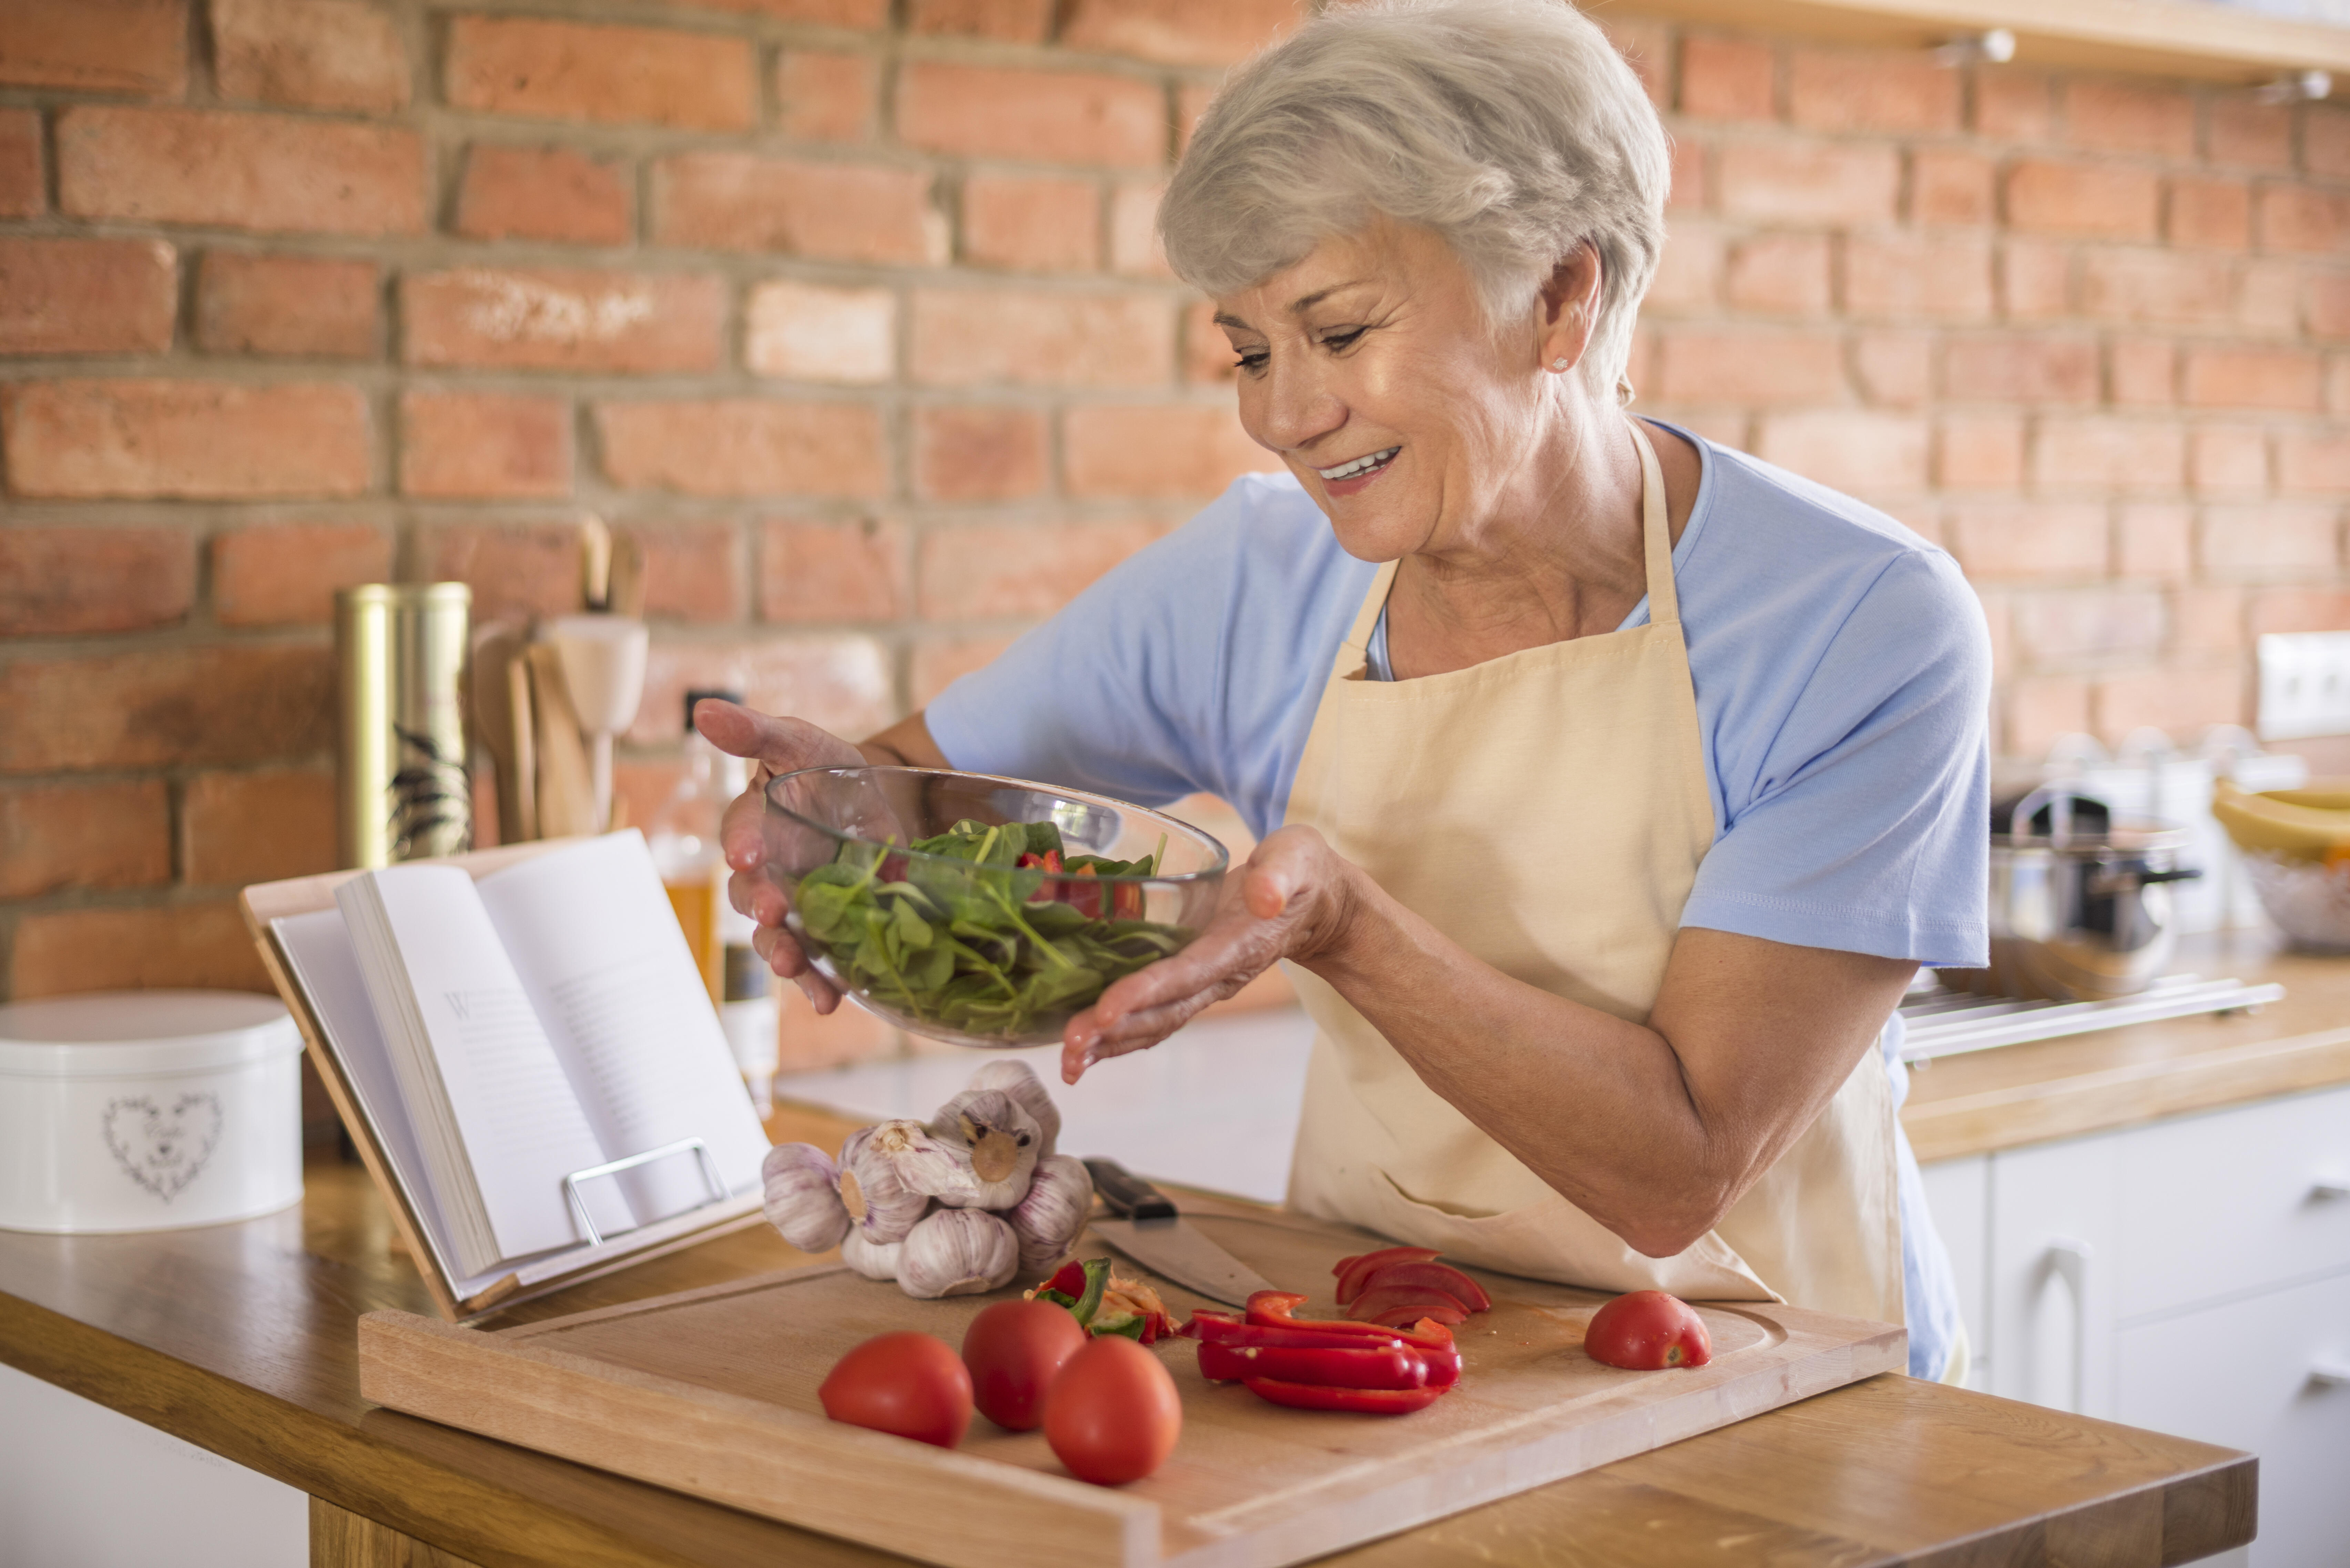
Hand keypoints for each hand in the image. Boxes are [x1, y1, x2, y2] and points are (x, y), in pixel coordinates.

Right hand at [696, 699, 864, 1010]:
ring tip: (798, 968)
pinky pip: (816, 960)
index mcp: (756, 823)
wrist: (873, 800)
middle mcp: (766, 872)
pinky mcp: (823, 930)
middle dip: (762, 907)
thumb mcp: (797, 740)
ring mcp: (793, 906)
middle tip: (774, 913)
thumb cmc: (823, 767)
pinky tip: (829, 1000)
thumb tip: (704, 709)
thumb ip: (755, 731)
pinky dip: (821, 982)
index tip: (748, 854)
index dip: (743, 843)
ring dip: (785, 955)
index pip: (743, 832)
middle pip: (752, 896)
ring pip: (777, 937)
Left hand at [1059, 826, 1360, 1083]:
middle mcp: (1218, 976)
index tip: (1105, 1011)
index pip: (1188, 974)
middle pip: (1163, 1012)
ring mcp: (1203, 985)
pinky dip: (1118, 1036)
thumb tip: (1266, 896)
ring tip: (1068, 1063)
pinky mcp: (1190, 983)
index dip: (1146, 993)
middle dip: (1115, 1032)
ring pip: (1154, 1024)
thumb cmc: (1300, 872)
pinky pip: (1152, 1016)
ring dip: (1110, 1046)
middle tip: (1069, 1047)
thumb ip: (1280, 875)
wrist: (1312, 903)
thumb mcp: (1297, 859)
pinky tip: (1084, 1051)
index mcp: (1239, 946)